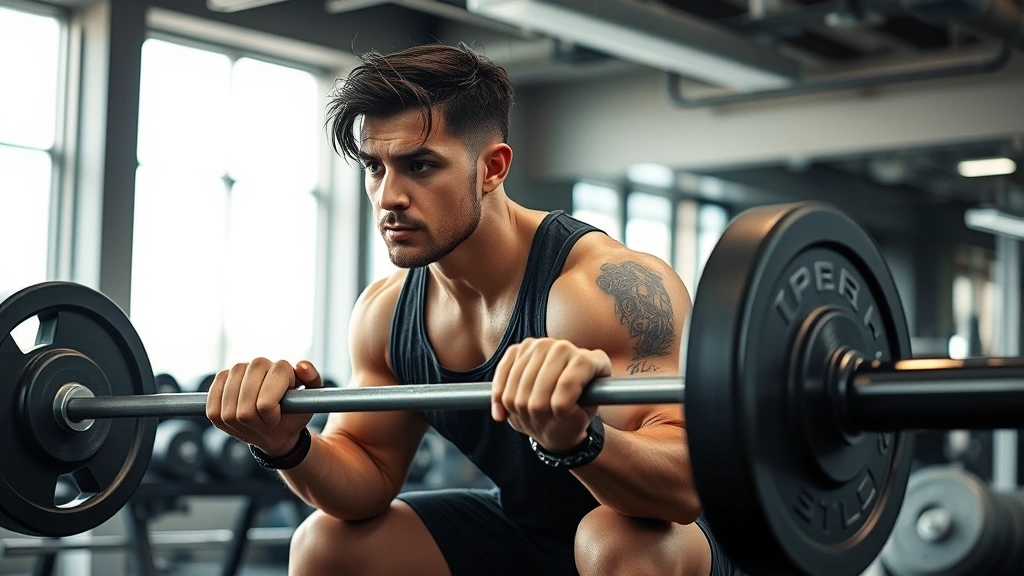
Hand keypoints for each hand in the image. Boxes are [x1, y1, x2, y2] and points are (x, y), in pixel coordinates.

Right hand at [206, 358, 322, 455]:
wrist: (277, 423)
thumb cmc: (294, 413)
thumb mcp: (310, 403)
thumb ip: (312, 382)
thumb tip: (301, 366)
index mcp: (281, 368)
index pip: (265, 401)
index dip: (269, 415)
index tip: (276, 419)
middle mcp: (258, 363)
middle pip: (246, 403)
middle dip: (255, 419)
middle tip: (265, 421)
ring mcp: (237, 370)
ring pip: (228, 404)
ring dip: (239, 419)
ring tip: (253, 419)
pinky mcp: (220, 380)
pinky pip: (212, 403)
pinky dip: (222, 415)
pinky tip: (236, 416)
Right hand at [491, 338, 609, 452]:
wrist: (558, 406)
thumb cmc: (573, 414)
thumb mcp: (580, 419)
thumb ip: (573, 414)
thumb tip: (559, 407)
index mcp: (594, 361)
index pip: (569, 382)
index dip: (560, 405)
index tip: (560, 417)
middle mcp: (566, 347)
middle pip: (541, 383)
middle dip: (536, 409)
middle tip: (541, 422)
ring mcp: (541, 345)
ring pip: (519, 382)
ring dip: (518, 406)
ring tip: (527, 416)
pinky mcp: (518, 349)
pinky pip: (503, 372)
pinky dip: (498, 396)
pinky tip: (502, 413)